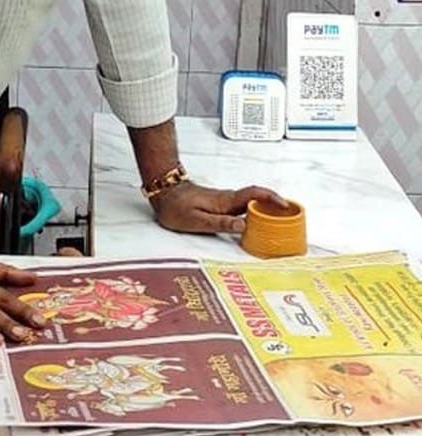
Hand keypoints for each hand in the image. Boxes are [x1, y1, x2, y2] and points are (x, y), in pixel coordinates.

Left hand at [151, 181, 286, 233]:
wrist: (163, 193)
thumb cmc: (175, 207)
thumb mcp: (195, 220)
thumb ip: (219, 223)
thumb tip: (243, 226)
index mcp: (225, 202)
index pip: (255, 194)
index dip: (273, 198)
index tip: (287, 206)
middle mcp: (228, 199)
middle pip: (258, 199)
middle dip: (275, 205)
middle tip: (289, 217)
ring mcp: (225, 201)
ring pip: (251, 203)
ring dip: (265, 209)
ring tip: (277, 222)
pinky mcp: (220, 205)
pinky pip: (242, 207)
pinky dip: (252, 212)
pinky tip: (254, 223)